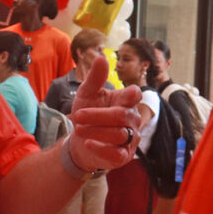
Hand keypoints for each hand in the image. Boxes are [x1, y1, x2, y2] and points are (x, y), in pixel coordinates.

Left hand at [68, 55, 141, 171]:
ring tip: (78, 128)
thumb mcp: (86, 94)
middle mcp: (132, 119)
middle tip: (77, 115)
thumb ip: (95, 78)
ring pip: (119, 134)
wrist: (79, 141)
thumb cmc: (87, 113)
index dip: (132, 95)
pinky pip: (117, 153)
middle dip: (97, 115)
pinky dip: (101, 148)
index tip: (127, 94)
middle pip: (121, 115)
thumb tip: (101, 58)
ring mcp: (130, 138)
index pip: (135, 95)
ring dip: (95, 130)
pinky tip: (88, 143)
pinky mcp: (123, 156)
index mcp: (125, 101)